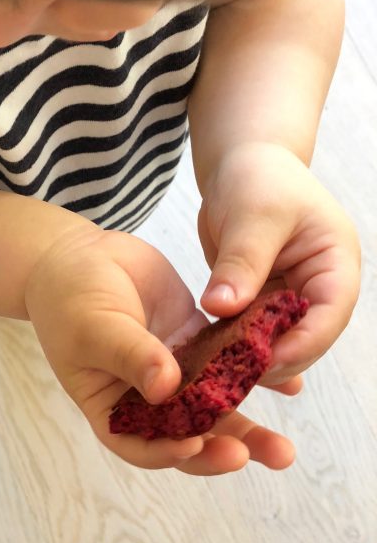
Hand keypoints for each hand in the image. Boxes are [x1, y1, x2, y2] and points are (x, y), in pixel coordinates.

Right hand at [24, 224, 298, 474]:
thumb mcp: (95, 326)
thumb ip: (132, 354)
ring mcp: (174, 372)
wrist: (79, 256)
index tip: (195, 443)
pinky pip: (229, 365)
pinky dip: (256, 376)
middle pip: (187, 436)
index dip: (167, 451)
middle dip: (222, 449)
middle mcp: (146, 399)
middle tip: (255, 454)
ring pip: (214, 408)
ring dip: (248, 429)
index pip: (140, 444)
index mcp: (112, 408)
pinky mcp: (196, 344)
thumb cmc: (71, 297)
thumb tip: (166, 387)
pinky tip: (289, 387)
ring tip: (283, 450)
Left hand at [198, 141, 360, 384]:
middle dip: (271, 360)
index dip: (299, 345)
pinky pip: (249, 332)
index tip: (260, 363)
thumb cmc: (258, 177)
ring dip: (248, 358)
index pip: (328, 316)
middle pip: (303, 339)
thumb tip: (223, 307)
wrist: (241, 164)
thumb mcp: (252, 213)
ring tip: (215, 377)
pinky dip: (231, 346)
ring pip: (275, 342)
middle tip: (229, 379)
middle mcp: (318, 287)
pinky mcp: (260, 301)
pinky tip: (206, 362)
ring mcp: (289, 297)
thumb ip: (241, 261)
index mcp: (336, 265)